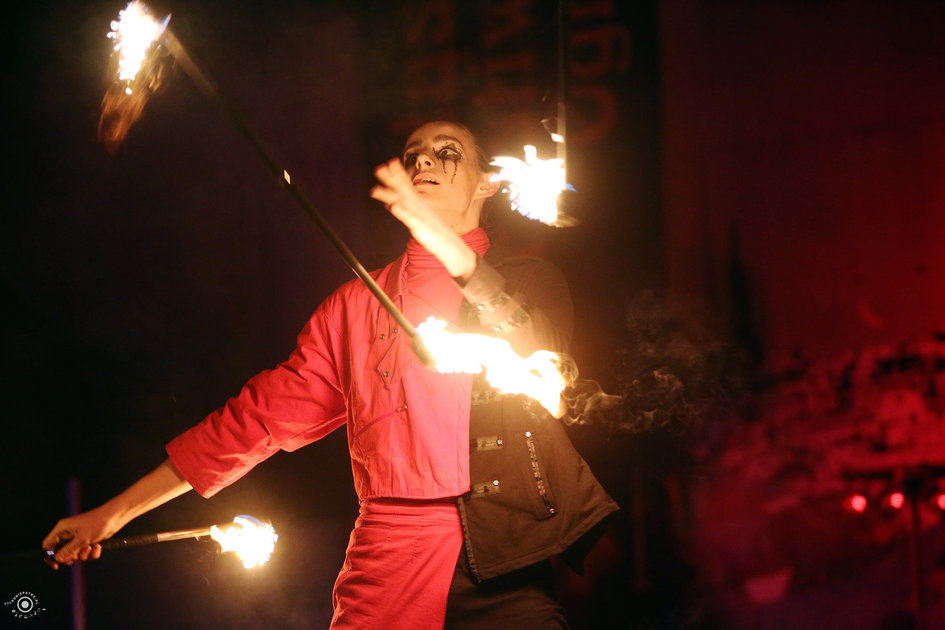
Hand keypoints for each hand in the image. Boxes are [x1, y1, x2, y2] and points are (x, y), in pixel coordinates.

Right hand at [42, 505, 121, 568]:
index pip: (47, 544)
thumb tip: (58, 559)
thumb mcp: (83, 539)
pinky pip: (85, 553)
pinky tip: (97, 547)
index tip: (56, 565)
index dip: (49, 556)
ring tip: (91, 547)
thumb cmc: (98, 523)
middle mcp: (68, 533)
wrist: (115, 517)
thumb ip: (69, 550)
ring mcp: (78, 538)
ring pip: (74, 555)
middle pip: (61, 553)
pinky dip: (92, 553)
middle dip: (71, 557)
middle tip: (78, 554)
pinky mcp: (87, 541)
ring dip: (83, 555)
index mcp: (62, 528)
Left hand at [370, 158, 476, 279]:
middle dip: (392, 178)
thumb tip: (391, 204)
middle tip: (379, 168)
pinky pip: (410, 218)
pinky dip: (401, 211)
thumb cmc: (435, 233)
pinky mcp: (420, 226)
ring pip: (402, 201)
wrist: (450, 245)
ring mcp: (419, 215)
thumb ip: (405, 212)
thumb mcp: (418, 220)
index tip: (390, 162)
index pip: (407, 185)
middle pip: (403, 189)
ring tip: (374, 190)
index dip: (399, 174)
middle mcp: (418, 206)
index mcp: (419, 203)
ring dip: (389, 194)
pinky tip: (392, 206)